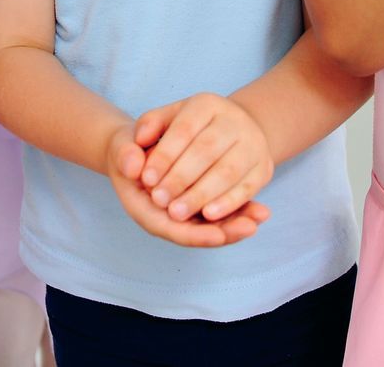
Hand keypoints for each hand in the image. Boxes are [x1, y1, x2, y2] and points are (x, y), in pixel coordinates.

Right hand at [102, 124, 268, 247]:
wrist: (134, 147)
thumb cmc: (128, 149)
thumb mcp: (123, 147)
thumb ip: (126, 155)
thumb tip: (133, 165)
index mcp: (143, 209)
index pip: (170, 229)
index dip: (195, 234)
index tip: (218, 236)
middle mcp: (164, 217)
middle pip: (196, 232)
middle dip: (224, 231)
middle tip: (250, 227)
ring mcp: (181, 212)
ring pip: (211, 225)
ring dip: (236, 223)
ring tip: (261, 217)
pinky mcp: (195, 204)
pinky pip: (217, 212)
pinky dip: (237, 211)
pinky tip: (260, 209)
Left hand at [135, 93, 274, 223]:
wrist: (235, 132)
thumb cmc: (191, 130)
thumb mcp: (168, 118)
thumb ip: (149, 126)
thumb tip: (139, 140)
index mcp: (207, 104)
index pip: (184, 130)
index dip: (164, 155)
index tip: (145, 179)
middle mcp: (235, 120)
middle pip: (206, 150)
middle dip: (180, 178)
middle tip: (159, 200)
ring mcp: (253, 143)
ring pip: (227, 171)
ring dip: (201, 194)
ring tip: (177, 213)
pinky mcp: (263, 168)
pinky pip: (248, 188)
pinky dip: (228, 203)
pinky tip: (208, 216)